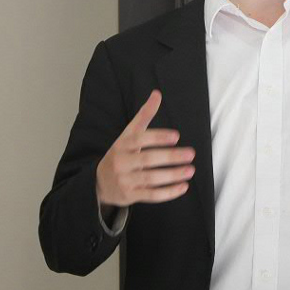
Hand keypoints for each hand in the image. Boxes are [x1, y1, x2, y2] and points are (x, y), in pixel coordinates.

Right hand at [96, 90, 194, 205]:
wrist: (99, 183)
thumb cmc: (121, 153)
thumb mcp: (128, 134)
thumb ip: (144, 115)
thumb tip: (157, 94)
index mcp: (122, 144)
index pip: (140, 139)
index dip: (158, 137)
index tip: (176, 136)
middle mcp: (122, 162)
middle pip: (147, 159)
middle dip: (170, 157)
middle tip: (190, 154)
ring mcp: (125, 180)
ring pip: (151, 179)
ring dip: (173, 175)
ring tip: (191, 170)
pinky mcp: (130, 196)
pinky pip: (151, 195)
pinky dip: (168, 193)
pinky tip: (183, 187)